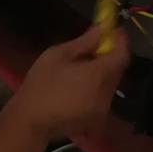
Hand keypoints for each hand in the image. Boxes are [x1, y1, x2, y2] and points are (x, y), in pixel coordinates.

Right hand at [11, 25, 128, 144]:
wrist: (30, 121)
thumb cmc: (41, 85)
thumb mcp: (57, 55)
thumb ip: (84, 42)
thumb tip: (102, 30)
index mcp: (98, 75)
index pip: (122, 54)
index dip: (120, 41)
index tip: (113, 30)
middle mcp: (106, 93)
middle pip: (117, 69)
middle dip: (110, 56)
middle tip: (95, 45)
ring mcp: (103, 108)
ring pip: (110, 83)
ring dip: (102, 72)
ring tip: (82, 66)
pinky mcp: (97, 119)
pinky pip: (102, 96)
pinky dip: (96, 86)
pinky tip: (78, 85)